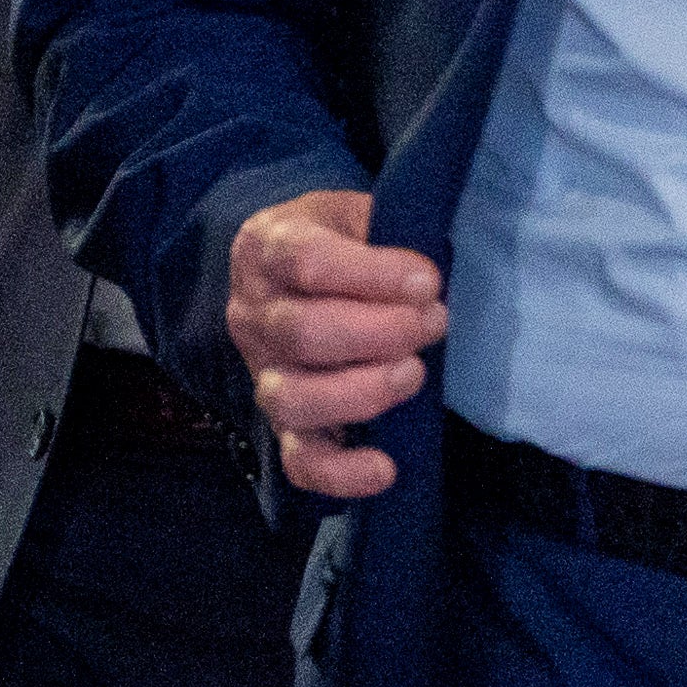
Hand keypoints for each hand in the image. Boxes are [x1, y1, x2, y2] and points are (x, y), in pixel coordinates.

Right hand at [233, 188, 445, 498]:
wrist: (289, 269)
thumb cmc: (336, 239)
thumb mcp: (351, 211)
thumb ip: (384, 233)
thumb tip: (425, 280)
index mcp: (266, 249)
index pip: (306, 261)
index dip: (372, 275)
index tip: (428, 281)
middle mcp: (253, 315)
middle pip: (301, 333)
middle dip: (379, 332)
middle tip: (433, 322)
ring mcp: (263, 374)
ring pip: (293, 399)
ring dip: (362, 392)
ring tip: (413, 374)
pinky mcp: (284, 425)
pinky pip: (300, 461)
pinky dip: (340, 474)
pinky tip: (385, 468)